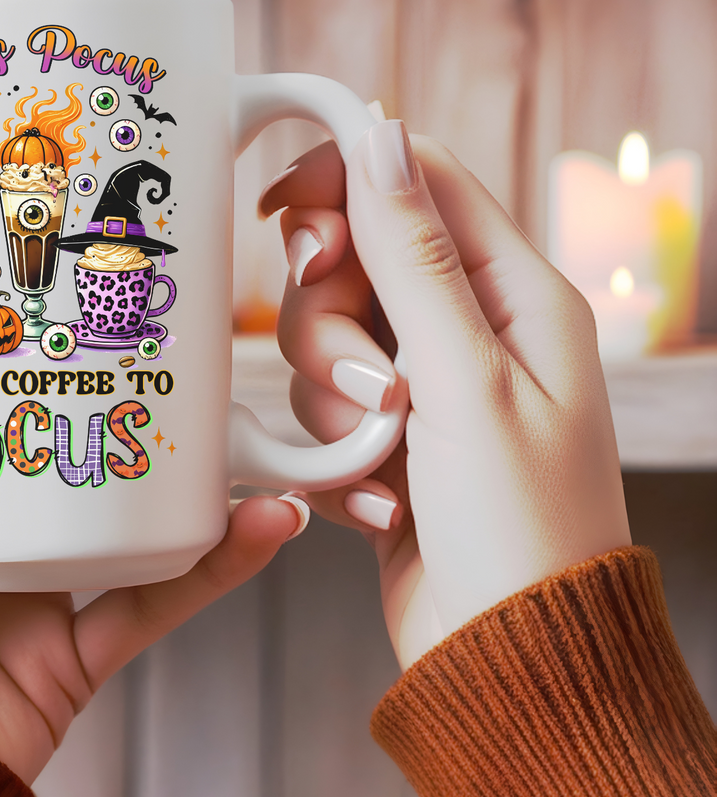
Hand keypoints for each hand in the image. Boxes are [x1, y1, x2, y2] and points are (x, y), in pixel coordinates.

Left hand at [0, 206, 306, 785]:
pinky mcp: (65, 658)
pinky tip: (267, 516)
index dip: (13, 311)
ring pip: (123, 509)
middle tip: (170, 302)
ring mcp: (20, 591)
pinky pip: (158, 601)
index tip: (61, 239)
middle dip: (116, 375)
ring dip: (190, 462)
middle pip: (60, 433)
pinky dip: (217, 564)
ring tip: (238, 397)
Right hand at [261, 122, 630, 669]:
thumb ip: (412, 256)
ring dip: (334, 403)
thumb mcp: (462, 380)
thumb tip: (379, 134)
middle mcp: (471, 332)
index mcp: (517, 296)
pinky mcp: (389, 445)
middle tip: (366, 387)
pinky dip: (335, 456)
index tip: (280, 213)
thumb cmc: (517, 529)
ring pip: (326, 343)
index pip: (419, 182)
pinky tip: (381, 505)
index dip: (344, 182)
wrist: (507, 661)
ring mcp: (427, 392)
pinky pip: (323, 412)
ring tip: (385, 462)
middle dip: (333, 325)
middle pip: (356, 265)